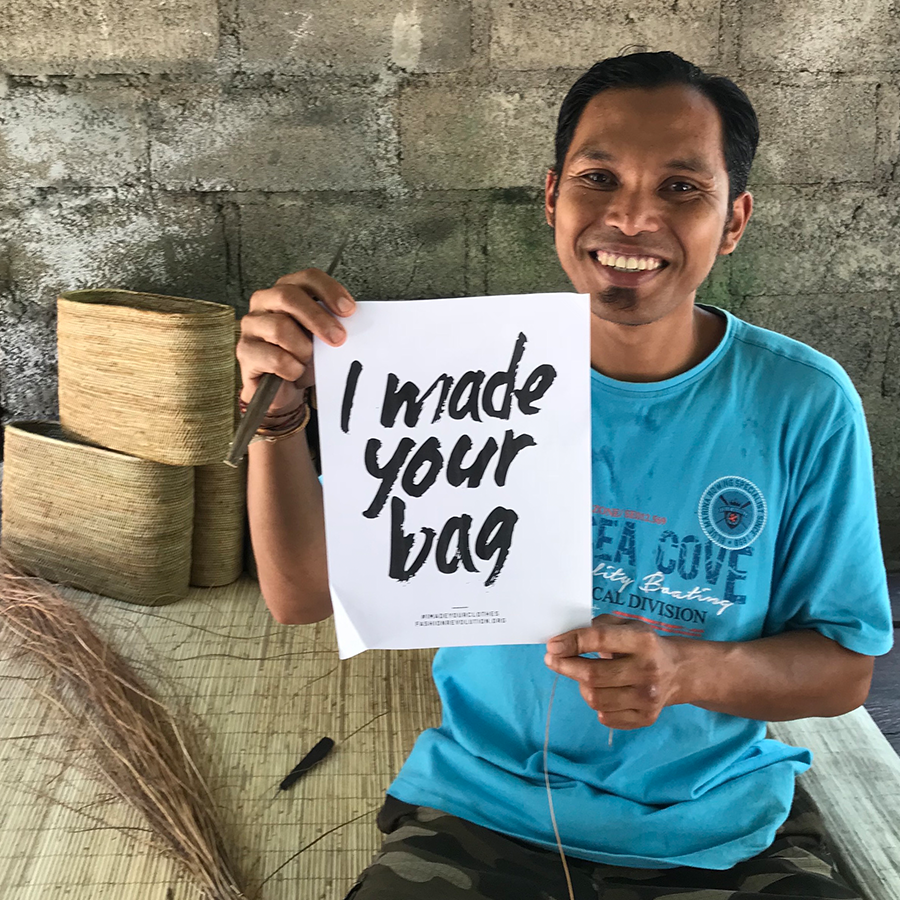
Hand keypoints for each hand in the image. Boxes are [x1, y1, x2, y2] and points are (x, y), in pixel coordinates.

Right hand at [236, 268, 355, 412]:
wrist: (281, 388)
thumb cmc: (302, 356)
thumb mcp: (320, 337)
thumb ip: (332, 324)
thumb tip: (351, 322)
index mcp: (285, 291)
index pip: (307, 278)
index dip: (329, 291)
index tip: (348, 310)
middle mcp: (264, 302)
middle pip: (288, 296)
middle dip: (318, 319)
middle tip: (337, 338)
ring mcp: (251, 325)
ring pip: (280, 328)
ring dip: (303, 349)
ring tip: (307, 360)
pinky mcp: (244, 351)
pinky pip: (275, 358)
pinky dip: (292, 369)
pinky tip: (294, 372)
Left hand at [544, 615, 686, 729]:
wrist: (678, 671)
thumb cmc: (643, 644)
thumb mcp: (627, 624)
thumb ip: (599, 626)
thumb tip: (565, 639)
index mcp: (642, 641)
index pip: (600, 639)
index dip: (572, 643)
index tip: (552, 646)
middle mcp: (648, 670)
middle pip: (593, 675)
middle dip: (566, 667)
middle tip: (552, 660)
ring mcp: (648, 698)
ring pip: (595, 699)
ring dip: (582, 686)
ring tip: (585, 676)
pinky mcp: (646, 718)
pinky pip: (606, 716)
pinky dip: (597, 705)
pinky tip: (604, 692)